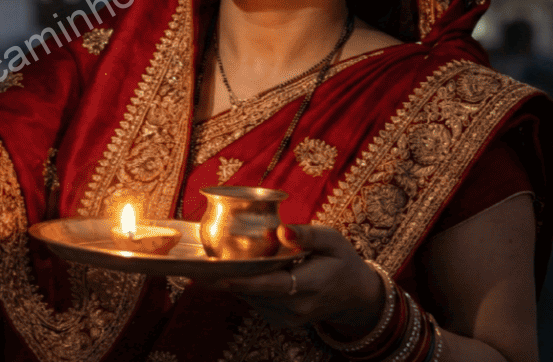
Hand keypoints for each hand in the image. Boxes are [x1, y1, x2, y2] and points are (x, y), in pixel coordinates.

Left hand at [200, 224, 383, 332]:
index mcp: (312, 285)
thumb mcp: (332, 239)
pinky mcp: (281, 321)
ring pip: (251, 299)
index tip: (219, 274)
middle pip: (254, 293)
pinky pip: (256, 303)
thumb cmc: (342, 261)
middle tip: (197, 267)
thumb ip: (307, 234)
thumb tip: (281, 231)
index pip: (272, 285)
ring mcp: (289, 319)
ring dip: (234, 283)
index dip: (244, 281)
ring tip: (210, 266)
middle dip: (227, 279)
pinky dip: (245, 288)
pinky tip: (234, 273)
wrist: (355, 296)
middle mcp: (298, 307)